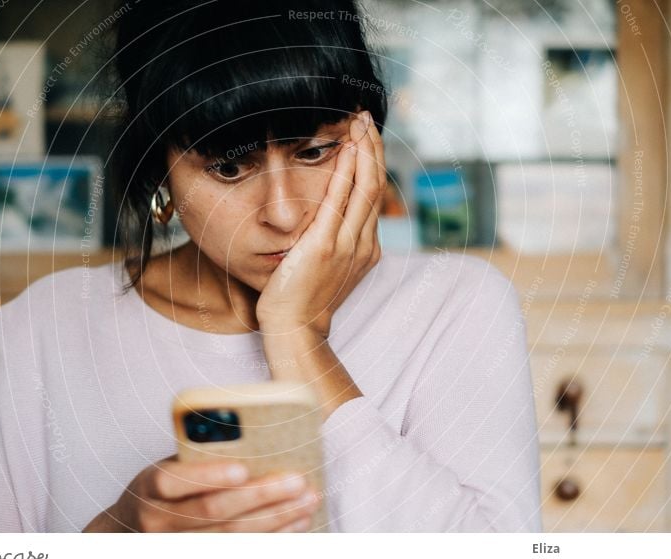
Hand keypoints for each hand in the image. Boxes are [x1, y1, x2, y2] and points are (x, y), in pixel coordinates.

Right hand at [83, 455, 320, 531]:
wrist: (133, 530)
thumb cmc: (163, 488)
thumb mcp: (170, 465)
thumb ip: (199, 455)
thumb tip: (255, 437)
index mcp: (149, 487)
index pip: (173, 481)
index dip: (208, 476)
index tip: (242, 469)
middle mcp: (157, 521)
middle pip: (213, 513)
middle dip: (260, 497)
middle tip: (297, 481)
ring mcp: (177, 548)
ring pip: (231, 538)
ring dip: (276, 520)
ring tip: (307, 501)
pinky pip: (241, 554)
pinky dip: (273, 538)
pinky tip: (296, 524)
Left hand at [256, 110, 385, 337]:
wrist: (295, 329)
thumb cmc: (303, 300)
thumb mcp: (326, 268)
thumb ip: (332, 241)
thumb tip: (326, 220)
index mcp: (365, 248)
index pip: (373, 195)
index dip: (372, 163)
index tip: (366, 136)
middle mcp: (363, 244)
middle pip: (374, 185)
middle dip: (372, 147)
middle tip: (366, 117)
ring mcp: (347, 245)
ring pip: (364, 187)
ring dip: (364, 150)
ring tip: (360, 121)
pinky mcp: (325, 247)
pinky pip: (339, 201)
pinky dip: (346, 171)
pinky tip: (346, 148)